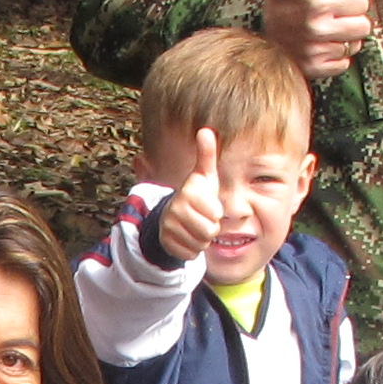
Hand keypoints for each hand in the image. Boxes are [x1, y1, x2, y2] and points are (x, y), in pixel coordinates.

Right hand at [153, 127, 224, 263]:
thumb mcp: (203, 175)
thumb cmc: (195, 195)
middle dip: (209, 228)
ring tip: (194, 228)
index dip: (216, 213)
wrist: (170, 217)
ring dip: (201, 239)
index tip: (207, 206)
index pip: (216, 214)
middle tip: (201, 219)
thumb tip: (206, 129)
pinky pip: (190, 254)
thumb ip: (206, 154)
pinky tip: (185, 238)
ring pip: (200, 243)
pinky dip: (191, 249)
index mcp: (188, 192)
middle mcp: (174, 208)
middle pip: (209, 230)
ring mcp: (168, 227)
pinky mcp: (166, 243)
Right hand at [260, 0, 370, 82]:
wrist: (259, 29)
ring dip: (345, 39)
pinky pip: (343, 64)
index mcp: (318, 1)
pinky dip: (335, 57)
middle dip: (352, 20)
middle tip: (333, 17)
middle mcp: (317, 28)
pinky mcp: (313, 68)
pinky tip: (321, 47)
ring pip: (354, 46)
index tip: (333, 0)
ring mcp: (315, 50)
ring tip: (326, 32)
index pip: (362, 3)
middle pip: (363, 26)